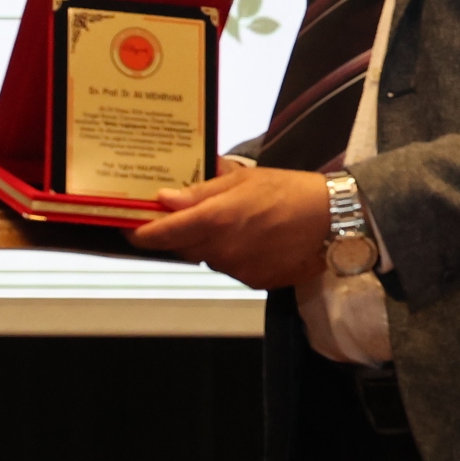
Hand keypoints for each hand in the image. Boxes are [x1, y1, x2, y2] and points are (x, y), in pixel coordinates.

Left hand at [128, 163, 335, 289]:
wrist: (332, 220)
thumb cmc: (288, 191)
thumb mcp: (241, 180)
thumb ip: (199, 192)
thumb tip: (164, 198)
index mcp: (213, 220)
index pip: (160, 234)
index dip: (138, 231)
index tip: (127, 225)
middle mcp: (220, 250)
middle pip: (179, 247)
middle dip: (174, 233)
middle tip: (178, 214)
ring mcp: (236, 269)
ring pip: (204, 257)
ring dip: (205, 242)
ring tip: (227, 220)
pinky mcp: (253, 281)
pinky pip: (228, 267)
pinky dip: (229, 253)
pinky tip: (249, 237)